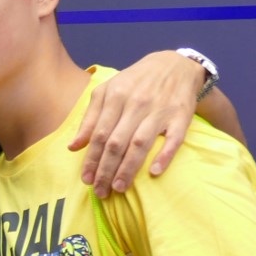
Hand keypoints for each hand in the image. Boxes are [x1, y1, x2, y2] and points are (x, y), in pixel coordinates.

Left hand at [68, 51, 204, 195]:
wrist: (175, 65)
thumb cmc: (136, 82)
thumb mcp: (108, 91)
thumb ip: (90, 118)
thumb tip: (74, 146)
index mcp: (116, 96)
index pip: (99, 134)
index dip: (91, 159)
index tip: (85, 179)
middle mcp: (136, 103)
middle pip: (116, 142)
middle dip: (105, 169)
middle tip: (100, 191)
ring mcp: (160, 110)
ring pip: (140, 143)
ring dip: (128, 168)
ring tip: (118, 187)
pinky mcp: (181, 116)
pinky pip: (174, 139)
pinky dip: (164, 155)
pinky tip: (155, 172)